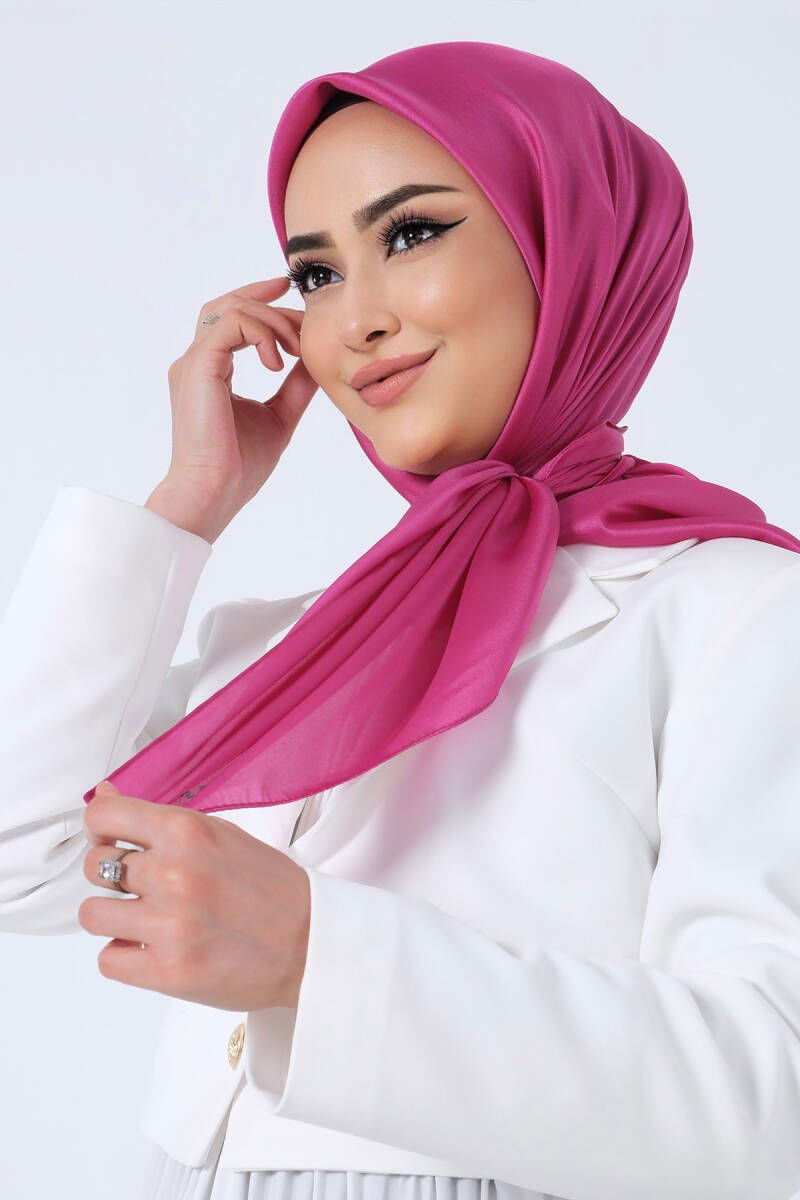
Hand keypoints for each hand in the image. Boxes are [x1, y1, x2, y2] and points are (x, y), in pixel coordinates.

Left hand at [79, 781, 309, 1011]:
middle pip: (95, 865)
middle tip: (144, 886)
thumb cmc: (271, 887)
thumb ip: (160, 821)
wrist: (311, 943)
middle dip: (112, 876)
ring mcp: (169, 925)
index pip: (104, 816)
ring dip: (115, 918)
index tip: (112, 840)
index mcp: (188, 831)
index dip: (100, 828)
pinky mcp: (168, 972)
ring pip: (92, 915)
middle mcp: (174, 873)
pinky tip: (154, 947)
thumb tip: (107, 796)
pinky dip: (125, 956)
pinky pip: (107, 960)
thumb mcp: (220, 834)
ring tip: (148, 920)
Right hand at [155, 277, 317, 537]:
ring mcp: (193, 363)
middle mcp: (197, 361)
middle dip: (271, 303)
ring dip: (272, 320)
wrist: (214, 492)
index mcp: (210, 370)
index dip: (260, 298)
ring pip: (231, 308)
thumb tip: (315, 360)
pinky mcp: (198, 368)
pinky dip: (261, 333)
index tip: (291, 294)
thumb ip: (295, 386)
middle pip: (228, 303)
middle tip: (305, 321)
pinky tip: (278, 362)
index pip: (230, 317)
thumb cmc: (239, 466)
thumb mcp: (280, 416)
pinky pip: (231, 325)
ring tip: (295, 350)